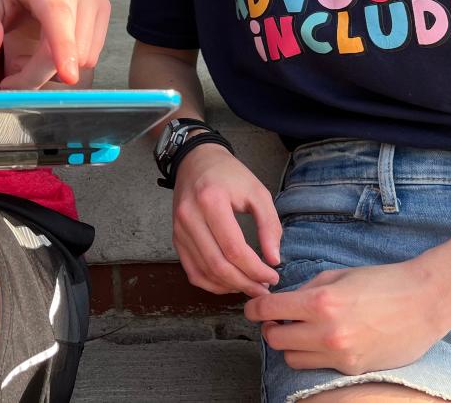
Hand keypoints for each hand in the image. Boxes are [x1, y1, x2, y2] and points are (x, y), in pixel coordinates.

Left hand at [0, 0, 109, 87]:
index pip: (55, 12)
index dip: (62, 45)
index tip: (69, 76)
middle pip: (67, 43)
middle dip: (38, 73)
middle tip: (12, 81)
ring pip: (81, 55)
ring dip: (53, 71)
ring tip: (32, 56)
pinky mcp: (102, 9)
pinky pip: (90, 56)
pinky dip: (69, 64)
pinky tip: (53, 48)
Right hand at [172, 143, 281, 297]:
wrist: (196, 160)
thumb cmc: (229, 174)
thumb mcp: (257, 192)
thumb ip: (269, 225)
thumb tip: (274, 259)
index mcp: (211, 201)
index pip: (234, 248)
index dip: (256, 269)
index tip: (273, 276)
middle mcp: (190, 216)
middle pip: (217, 265)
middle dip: (244, 283)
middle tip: (264, 289)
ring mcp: (179, 229)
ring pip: (204, 272)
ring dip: (229, 286)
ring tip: (250, 287)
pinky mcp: (176, 238)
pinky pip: (192, 271)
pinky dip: (211, 283)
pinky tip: (229, 283)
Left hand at [246, 261, 450, 374]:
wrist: (425, 302)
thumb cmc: (383, 281)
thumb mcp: (339, 275)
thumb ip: (307, 289)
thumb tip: (284, 301)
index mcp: (320, 302)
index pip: (268, 310)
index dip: (253, 308)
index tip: (252, 307)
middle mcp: (326, 332)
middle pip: (275, 339)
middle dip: (270, 328)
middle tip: (277, 319)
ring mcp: (340, 354)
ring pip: (292, 358)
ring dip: (290, 345)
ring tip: (301, 331)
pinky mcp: (353, 368)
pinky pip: (318, 366)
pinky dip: (313, 355)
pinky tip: (324, 340)